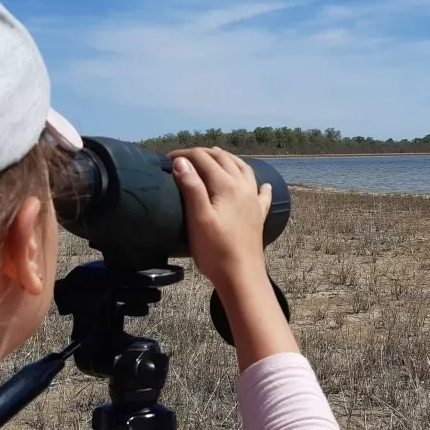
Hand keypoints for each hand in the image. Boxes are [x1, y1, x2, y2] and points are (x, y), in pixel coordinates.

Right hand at [170, 147, 272, 293]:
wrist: (241, 276)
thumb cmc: (215, 250)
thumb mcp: (197, 218)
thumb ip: (191, 187)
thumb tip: (181, 161)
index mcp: (226, 186)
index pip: (204, 159)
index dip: (184, 155)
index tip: (167, 158)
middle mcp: (243, 187)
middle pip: (223, 159)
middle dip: (203, 153)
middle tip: (184, 157)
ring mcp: (253, 200)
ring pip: (243, 168)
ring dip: (228, 159)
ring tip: (216, 155)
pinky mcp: (258, 215)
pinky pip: (261, 192)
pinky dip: (258, 183)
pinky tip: (262, 185)